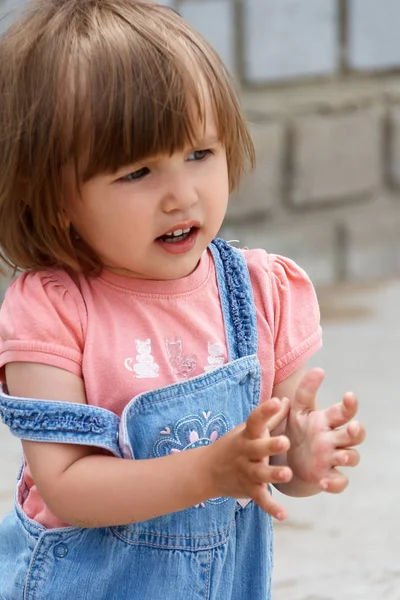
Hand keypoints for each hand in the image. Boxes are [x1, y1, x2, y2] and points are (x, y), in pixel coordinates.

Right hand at [209, 397, 292, 519]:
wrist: (207, 471)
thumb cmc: (236, 445)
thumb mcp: (249, 430)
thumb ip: (270, 418)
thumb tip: (287, 400)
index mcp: (248, 435)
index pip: (255, 420)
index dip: (265, 411)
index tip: (277, 402)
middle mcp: (246, 452)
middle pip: (258, 448)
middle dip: (270, 445)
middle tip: (285, 442)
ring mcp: (246, 471)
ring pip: (260, 473)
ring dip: (273, 474)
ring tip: (287, 474)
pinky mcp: (249, 489)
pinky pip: (260, 499)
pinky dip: (270, 508)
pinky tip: (283, 514)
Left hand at [286, 368, 365, 492]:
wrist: (289, 460)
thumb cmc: (299, 431)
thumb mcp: (298, 410)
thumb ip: (306, 391)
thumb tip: (318, 369)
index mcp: (328, 421)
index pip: (344, 412)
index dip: (349, 405)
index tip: (349, 396)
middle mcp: (335, 439)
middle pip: (355, 435)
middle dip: (357, 431)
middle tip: (353, 427)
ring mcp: (333, 459)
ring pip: (352, 457)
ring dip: (348, 456)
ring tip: (341, 455)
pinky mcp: (328, 477)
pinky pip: (339, 482)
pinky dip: (334, 484)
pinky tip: (324, 482)